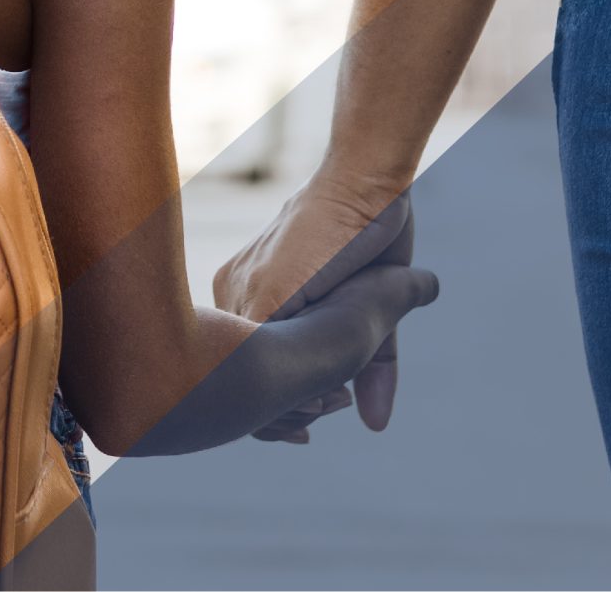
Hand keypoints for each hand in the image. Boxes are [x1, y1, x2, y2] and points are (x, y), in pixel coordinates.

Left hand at [218, 180, 416, 429]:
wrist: (368, 184)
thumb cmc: (369, 235)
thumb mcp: (372, 311)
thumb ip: (371, 366)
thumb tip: (374, 425)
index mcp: (251, 294)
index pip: (249, 364)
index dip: (285, 402)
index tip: (321, 411)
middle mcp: (236, 292)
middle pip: (242, 375)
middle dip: (286, 409)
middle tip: (330, 407)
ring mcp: (246, 292)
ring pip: (252, 372)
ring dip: (293, 398)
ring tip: (330, 398)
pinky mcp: (266, 291)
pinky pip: (266, 355)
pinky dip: (294, 381)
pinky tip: (322, 386)